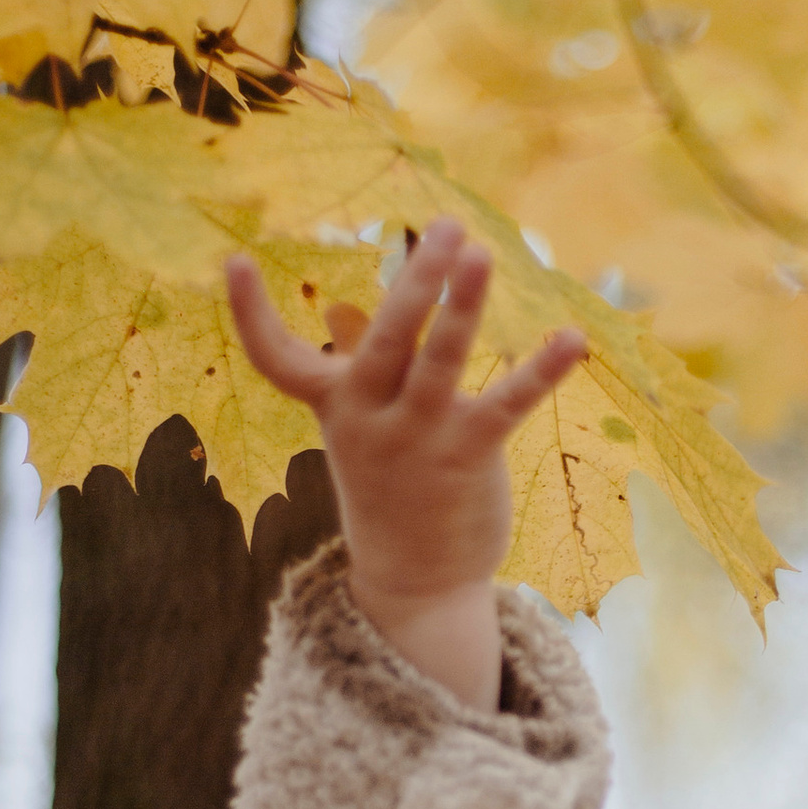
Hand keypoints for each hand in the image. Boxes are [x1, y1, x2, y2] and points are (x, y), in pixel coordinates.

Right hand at [225, 221, 585, 710]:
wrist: (414, 582)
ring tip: (481, 254)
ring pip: (440, 361)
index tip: (234, 262)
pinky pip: (506, 404)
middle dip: (416, 280)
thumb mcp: (365, 426)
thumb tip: (367, 307)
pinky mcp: (466, 457)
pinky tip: (573, 338)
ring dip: (461, 306)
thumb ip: (371, 370)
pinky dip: (541, 370)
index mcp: (336, 404)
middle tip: (447, 227)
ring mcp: (417, 438)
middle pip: (386, 338)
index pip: (277, 359)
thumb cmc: (393, 485)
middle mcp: (368, 417)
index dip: (250, 314)